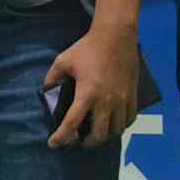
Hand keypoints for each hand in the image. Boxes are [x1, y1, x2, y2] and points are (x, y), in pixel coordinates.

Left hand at [44, 26, 139, 150]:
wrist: (116, 36)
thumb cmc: (88, 48)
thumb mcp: (63, 61)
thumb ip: (52, 78)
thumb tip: (46, 92)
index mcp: (87, 94)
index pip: (71, 124)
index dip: (61, 138)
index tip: (53, 143)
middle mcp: (106, 101)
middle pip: (98, 135)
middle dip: (85, 143)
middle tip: (77, 140)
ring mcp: (122, 100)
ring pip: (115, 131)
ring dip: (104, 136)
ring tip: (95, 133)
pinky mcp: (133, 96)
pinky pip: (129, 120)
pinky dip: (120, 127)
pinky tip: (112, 124)